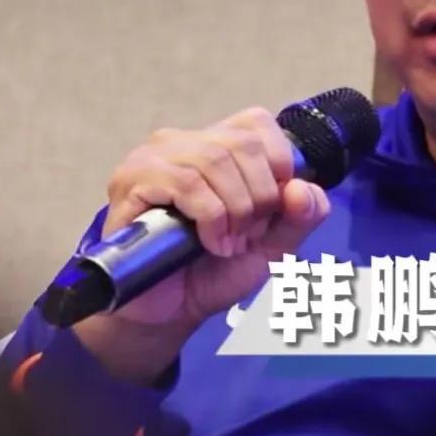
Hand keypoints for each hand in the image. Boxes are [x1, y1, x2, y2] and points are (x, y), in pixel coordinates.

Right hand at [73, 106, 330, 383]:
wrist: (170, 312)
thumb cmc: (216, 270)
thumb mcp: (276, 244)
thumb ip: (303, 215)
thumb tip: (302, 187)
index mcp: (219, 145)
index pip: (257, 122)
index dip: (278, 161)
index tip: (274, 207)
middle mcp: (185, 142)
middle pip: (243, 143)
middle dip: (259, 196)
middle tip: (249, 234)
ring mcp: (154, 158)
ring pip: (215, 160)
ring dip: (235, 210)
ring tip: (229, 243)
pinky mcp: (131, 182)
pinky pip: (185, 183)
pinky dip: (210, 217)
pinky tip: (209, 243)